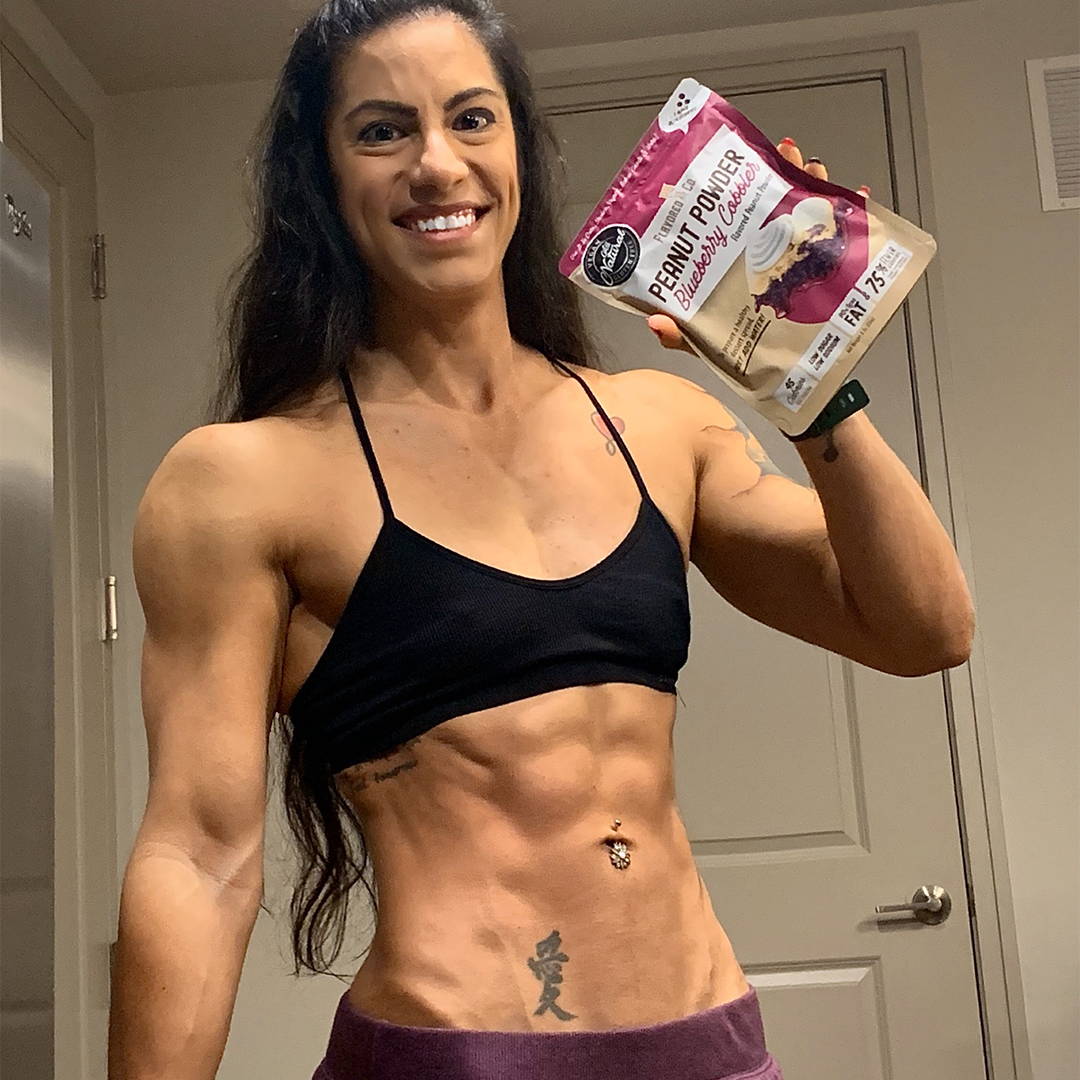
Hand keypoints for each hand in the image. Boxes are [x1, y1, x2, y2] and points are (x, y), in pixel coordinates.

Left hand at [646, 138, 871, 353]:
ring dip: (818, 186)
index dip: (742, 187)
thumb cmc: (745, 358)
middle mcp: (772, 254)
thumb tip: (656, 322)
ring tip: (817, 170)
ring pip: (814, 213)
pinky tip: (860, 199)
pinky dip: (860, 217)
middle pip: (780, 203)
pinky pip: (853, 239)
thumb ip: (682, 334)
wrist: (793, 384)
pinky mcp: (835, 275)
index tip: (743, 164)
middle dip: (786, 172)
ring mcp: (805, 262)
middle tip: (787, 155)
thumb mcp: (707, 345)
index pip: (740, 216)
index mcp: (741, 263)